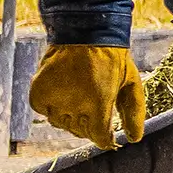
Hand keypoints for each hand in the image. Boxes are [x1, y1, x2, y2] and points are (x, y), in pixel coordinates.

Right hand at [29, 45, 148, 148]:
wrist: (84, 32)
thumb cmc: (113, 58)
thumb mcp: (131, 83)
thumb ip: (134, 113)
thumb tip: (134, 138)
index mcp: (99, 103)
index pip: (99, 137)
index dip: (105, 140)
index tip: (108, 137)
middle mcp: (74, 104)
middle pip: (81, 132)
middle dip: (90, 127)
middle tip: (94, 111)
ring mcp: (54, 99)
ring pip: (61, 124)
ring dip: (70, 118)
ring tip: (79, 99)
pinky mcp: (38, 92)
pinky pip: (43, 111)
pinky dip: (51, 108)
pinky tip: (63, 95)